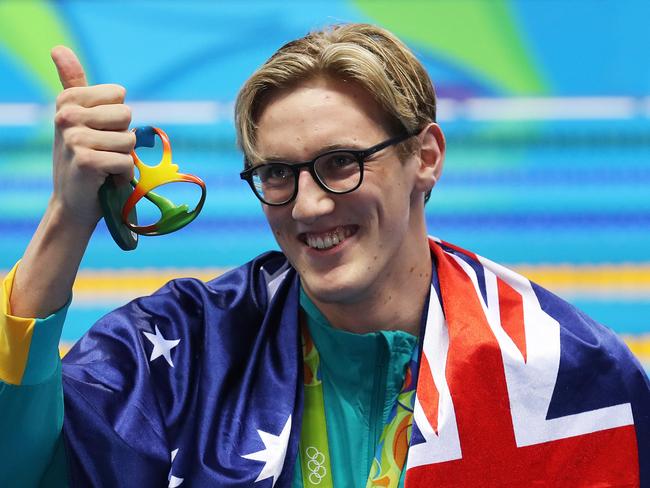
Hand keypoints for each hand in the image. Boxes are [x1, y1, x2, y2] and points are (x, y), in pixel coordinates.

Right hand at [51, 46, 135, 227]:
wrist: (74, 203)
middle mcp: (66, 116)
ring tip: (104, 166)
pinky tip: (105, 180)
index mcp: (67, 100)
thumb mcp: (78, 117)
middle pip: (126, 115)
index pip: (119, 95)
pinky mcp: (87, 161)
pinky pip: (127, 161)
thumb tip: (58, 47)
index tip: (99, 132)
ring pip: (128, 140)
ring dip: (123, 158)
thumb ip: (73, 82)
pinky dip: (123, 175)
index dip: (117, 118)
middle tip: (103, 152)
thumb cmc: (83, 158)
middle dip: (122, 138)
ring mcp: (75, 138)